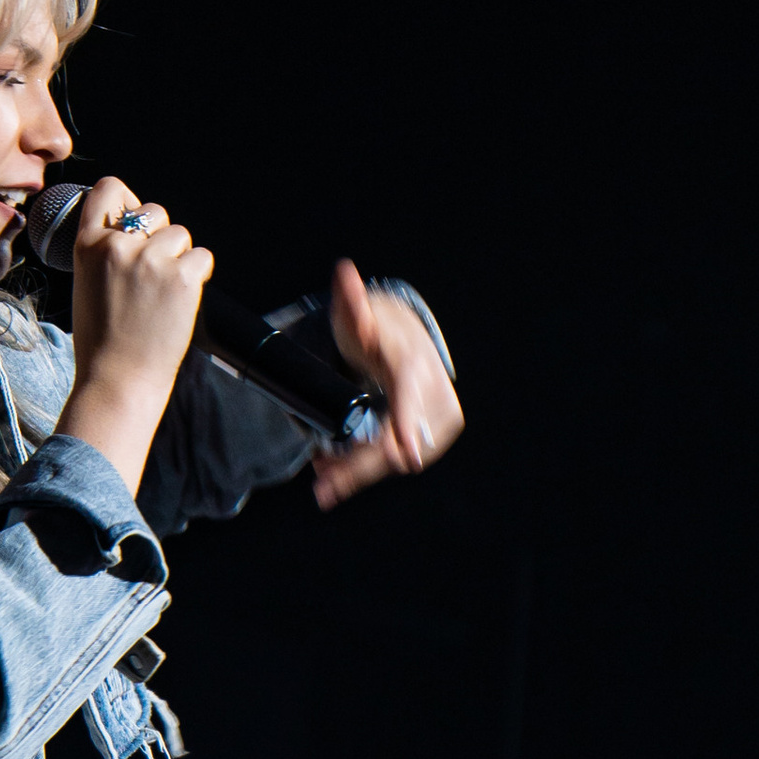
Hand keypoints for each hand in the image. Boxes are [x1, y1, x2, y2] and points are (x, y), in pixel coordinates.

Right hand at [53, 176, 213, 496]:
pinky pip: (202, 257)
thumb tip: (135, 225)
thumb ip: (106, 251)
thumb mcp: (87, 284)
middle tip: (150, 277)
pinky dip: (197, 276)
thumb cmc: (101, 341)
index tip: (133, 217)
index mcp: (88, 245)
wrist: (117, 381)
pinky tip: (180, 301)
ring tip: (162, 294)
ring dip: (179, 258)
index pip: (109, 189)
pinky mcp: (182, 278)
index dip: (127, 199)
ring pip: (180, 235)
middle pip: (154, 212)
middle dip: (159, 237)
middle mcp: (119, 245)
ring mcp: (152, 260)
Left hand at [309, 259, 464, 509]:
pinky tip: (341, 474)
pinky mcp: (436, 437)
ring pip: (396, 459)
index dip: (406, 426)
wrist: (405, 342)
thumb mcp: (358, 317)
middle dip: (359, 467)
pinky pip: (400, 462)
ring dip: (359, 473)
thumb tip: (343, 271)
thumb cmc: (376, 331)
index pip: (408, 399)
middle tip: (320, 488)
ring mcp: (438, 419)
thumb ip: (350, 300)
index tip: (407, 456)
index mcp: (413, 365)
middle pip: (395, 441)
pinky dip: (371, 469)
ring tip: (323, 478)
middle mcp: (433, 395)